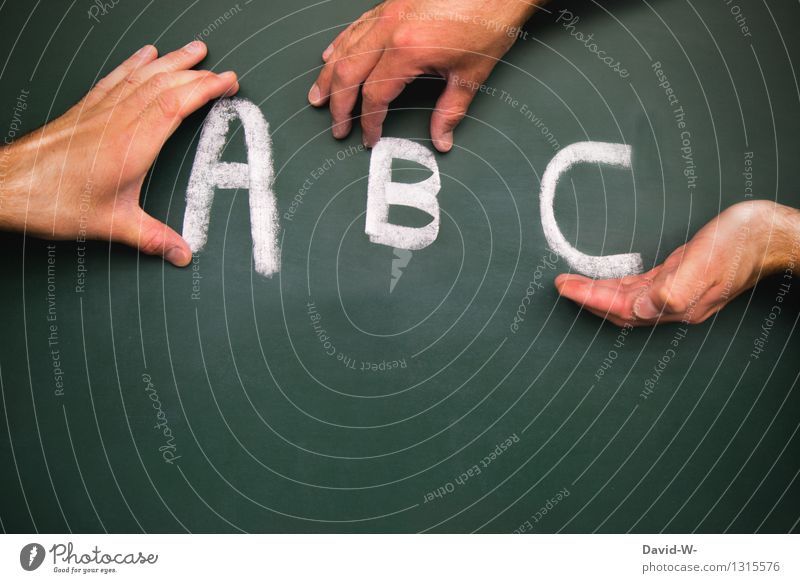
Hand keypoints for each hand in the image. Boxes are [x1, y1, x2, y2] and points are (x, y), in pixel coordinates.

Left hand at [0, 41, 237, 265]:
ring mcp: (101, 111)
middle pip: (164, 84)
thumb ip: (152, 238)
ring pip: (143, 76)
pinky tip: (146, 56)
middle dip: (198, 73)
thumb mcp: (111, 225)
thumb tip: (182, 253)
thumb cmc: (54, 201)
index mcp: (131, 145)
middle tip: (224, 71)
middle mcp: (118, 121)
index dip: (204, 89)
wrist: (9, 185)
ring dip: (172, 61)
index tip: (228, 82)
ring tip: (194, 50)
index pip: (175, 104)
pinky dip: (136, 63)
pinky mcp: (86, 110)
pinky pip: (117, 78)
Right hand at [308, 0, 540, 151]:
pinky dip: (341, 44)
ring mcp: (388, 13)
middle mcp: (390, 30)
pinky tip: (331, 55)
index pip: (375, 96)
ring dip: (329, 75)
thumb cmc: (489, 21)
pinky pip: (356, 27)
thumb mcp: (472, 74)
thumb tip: (441, 139)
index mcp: (407, 51)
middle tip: (337, 128)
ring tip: (319, 97)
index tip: (369, 138)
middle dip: (339, 105)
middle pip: (348, 74)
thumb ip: (451, 111)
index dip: (369, 122)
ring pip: (345, 48)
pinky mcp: (392, 4)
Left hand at [555, 200, 799, 325]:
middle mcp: (674, 305)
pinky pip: (639, 289)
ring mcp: (676, 294)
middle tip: (561, 285)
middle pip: (619, 309)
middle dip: (587, 298)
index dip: (590, 299)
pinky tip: (606, 280)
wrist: (771, 234)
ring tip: (573, 283)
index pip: (622, 308)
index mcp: (678, 305)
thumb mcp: (704, 263)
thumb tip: (641, 308)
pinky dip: (618, 285)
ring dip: (598, 292)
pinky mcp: (679, 279)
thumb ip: (673, 291)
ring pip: (626, 300)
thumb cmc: (741, 244)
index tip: (565, 287)